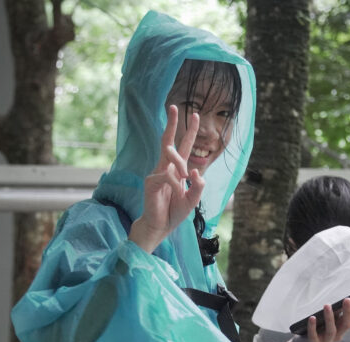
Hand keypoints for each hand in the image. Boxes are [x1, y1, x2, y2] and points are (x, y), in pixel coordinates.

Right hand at [129, 105, 204, 251]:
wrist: (159, 226)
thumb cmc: (174, 212)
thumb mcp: (192, 201)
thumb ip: (198, 187)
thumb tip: (196, 171)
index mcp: (177, 170)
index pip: (183, 147)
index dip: (190, 131)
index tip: (196, 115)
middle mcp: (166, 168)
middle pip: (168, 141)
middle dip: (172, 123)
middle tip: (174, 106)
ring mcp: (157, 173)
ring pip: (171, 157)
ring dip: (180, 164)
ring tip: (185, 177)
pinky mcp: (151, 181)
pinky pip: (167, 176)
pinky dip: (174, 183)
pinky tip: (173, 192)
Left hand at [294, 294, 349, 341]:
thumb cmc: (319, 326)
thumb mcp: (330, 316)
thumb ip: (337, 310)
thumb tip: (344, 298)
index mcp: (344, 325)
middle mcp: (339, 334)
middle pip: (347, 324)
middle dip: (348, 312)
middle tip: (347, 299)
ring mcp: (327, 340)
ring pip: (331, 330)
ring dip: (330, 317)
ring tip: (327, 306)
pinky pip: (314, 336)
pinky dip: (312, 327)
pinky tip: (312, 318)